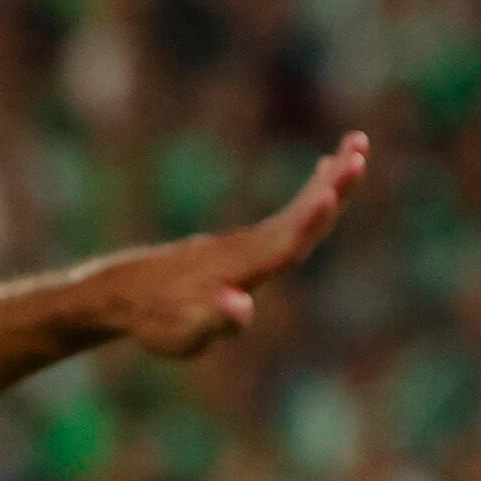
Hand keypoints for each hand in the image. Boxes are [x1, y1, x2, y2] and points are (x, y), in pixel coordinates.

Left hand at [92, 134, 369, 358]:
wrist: (120, 292)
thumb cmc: (154, 319)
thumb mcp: (181, 334)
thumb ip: (213, 322)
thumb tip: (243, 307)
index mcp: (240, 269)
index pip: (284, 244)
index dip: (309, 222)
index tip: (330, 192)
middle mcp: (247, 249)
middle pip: (298, 216)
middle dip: (332, 185)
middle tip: (360, 146)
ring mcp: (244, 244)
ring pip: (295, 211)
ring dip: (328, 181)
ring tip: (357, 146)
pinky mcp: (240, 246)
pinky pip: (285, 218)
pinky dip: (309, 197)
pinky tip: (322, 183)